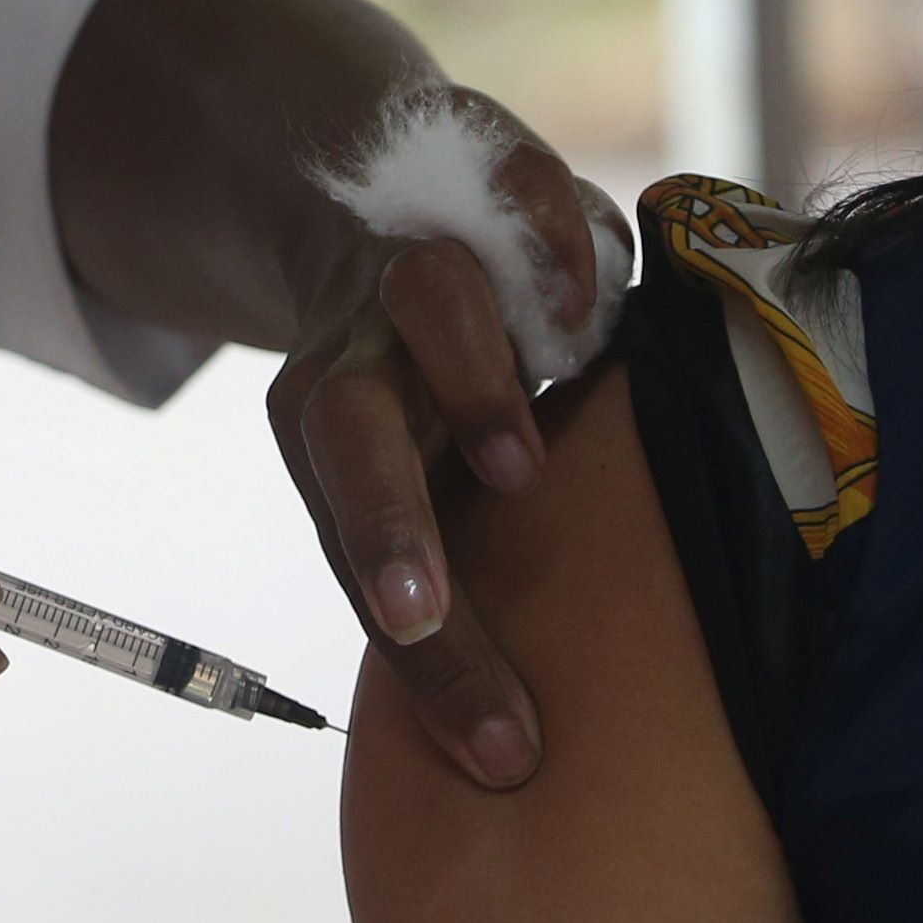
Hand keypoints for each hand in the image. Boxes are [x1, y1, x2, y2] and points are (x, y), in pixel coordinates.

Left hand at [267, 90, 609, 795]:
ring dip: (465, 380)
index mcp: (331, 433)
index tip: (499, 752)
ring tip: (524, 462)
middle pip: (343, 431)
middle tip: (418, 617)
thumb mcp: (426, 467)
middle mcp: (362, 347)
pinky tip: (591, 300)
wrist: (364, 175)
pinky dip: (545, 241)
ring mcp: (418, 254)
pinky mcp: (484, 170)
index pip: (361, 558)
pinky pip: (507, 196)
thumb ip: (469, 578)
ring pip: (420, 303)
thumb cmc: (424, 373)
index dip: (429, 656)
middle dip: (383, 525)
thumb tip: (528, 752)